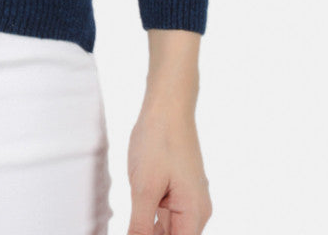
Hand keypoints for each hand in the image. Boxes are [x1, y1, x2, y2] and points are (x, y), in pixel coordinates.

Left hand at [125, 104, 212, 233]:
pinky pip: (166, 217)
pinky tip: (134, 221)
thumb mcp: (144, 187)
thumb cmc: (158, 140)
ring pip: (169, 231)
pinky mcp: (178, 190)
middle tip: (131, 226)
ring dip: (149, 232)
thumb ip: (140, 226)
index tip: (135, 232)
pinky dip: (150, 222)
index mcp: (194, 214)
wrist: (167, 104)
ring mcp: (188, 200)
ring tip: (132, 223)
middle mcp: (196, 211)